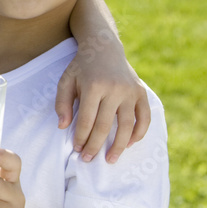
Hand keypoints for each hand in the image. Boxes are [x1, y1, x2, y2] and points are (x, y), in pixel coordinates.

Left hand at [55, 43, 150, 163]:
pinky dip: (139, 133)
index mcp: (94, 86)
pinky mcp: (141, 92)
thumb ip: (62, 103)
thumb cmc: (81, 68)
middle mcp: (114, 89)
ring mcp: (130, 91)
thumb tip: (63, 127)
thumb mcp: (66, 80)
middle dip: (96, 146)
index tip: (78, 150)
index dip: (82, 137)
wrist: (104, 48)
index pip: (87, 120)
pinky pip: (144, 117)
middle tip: (88, 159)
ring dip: (119, 145)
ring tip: (110, 159)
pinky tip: (129, 144)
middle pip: (105, 125)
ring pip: (127, 125)